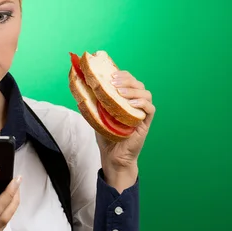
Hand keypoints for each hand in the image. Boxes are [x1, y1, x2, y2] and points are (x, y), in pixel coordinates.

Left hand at [96, 70, 155, 191]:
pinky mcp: (145, 123)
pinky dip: (142, 104)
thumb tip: (81, 87)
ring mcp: (142, 113)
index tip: (111, 75)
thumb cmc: (106, 134)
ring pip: (146, 94)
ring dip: (133, 90)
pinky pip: (150, 109)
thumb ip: (94, 101)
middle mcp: (135, 103)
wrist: (112, 155)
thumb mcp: (97, 114)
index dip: (122, 75)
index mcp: (125, 99)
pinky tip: (131, 104)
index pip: (129, 80)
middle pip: (138, 84)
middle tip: (114, 82)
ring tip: (121, 92)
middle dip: (127, 80)